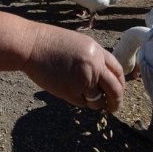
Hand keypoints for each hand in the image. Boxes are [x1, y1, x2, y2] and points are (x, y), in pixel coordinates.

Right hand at [0, 11, 124, 112]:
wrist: (31, 45)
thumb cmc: (50, 43)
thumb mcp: (78, 44)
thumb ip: (92, 59)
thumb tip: (103, 78)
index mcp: (97, 52)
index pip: (118, 71)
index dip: (120, 84)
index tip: (118, 92)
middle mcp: (94, 66)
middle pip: (115, 90)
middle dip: (116, 101)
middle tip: (113, 108)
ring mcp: (84, 79)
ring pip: (97, 100)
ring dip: (93, 102)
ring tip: (79, 94)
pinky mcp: (71, 91)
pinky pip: (81, 102)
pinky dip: (77, 100)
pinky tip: (66, 89)